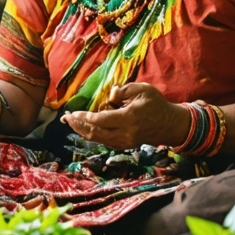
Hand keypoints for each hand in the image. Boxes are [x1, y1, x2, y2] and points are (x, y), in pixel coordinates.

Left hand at [63, 83, 190, 150]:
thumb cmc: (155, 104)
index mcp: (129, 118)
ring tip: (70, 122)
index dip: (85, 117)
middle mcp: (125, 133)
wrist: (168, 125)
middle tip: (66, 117)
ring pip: (97, 139)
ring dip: (82, 131)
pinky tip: (83, 128)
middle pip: (95, 132)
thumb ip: (123, 90)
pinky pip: (103, 141)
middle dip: (78, 125)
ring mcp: (124, 142)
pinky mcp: (123, 145)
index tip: (73, 112)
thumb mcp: (142, 89)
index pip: (101, 120)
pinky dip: (91, 135)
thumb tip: (108, 95)